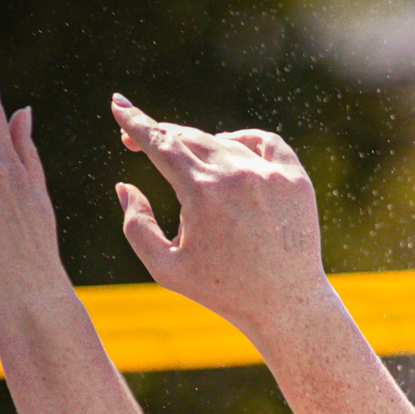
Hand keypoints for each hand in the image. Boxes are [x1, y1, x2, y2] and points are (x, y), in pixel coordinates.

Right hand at [110, 100, 329, 340]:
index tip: (119, 106)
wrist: (286, 307)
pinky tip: (228, 148)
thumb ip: (136, 226)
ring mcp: (269, 174)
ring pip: (223, 143)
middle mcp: (236, 174)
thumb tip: (124, 186)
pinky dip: (243, 141)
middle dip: (160, 136)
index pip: (160, 142)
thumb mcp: (166, 268)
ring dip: (198, 148)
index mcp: (201, 192)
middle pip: (189, 138)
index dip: (136, 123)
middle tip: (141, 142)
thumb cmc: (222, 292)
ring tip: (187, 170)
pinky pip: (264, 142)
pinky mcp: (295, 179)